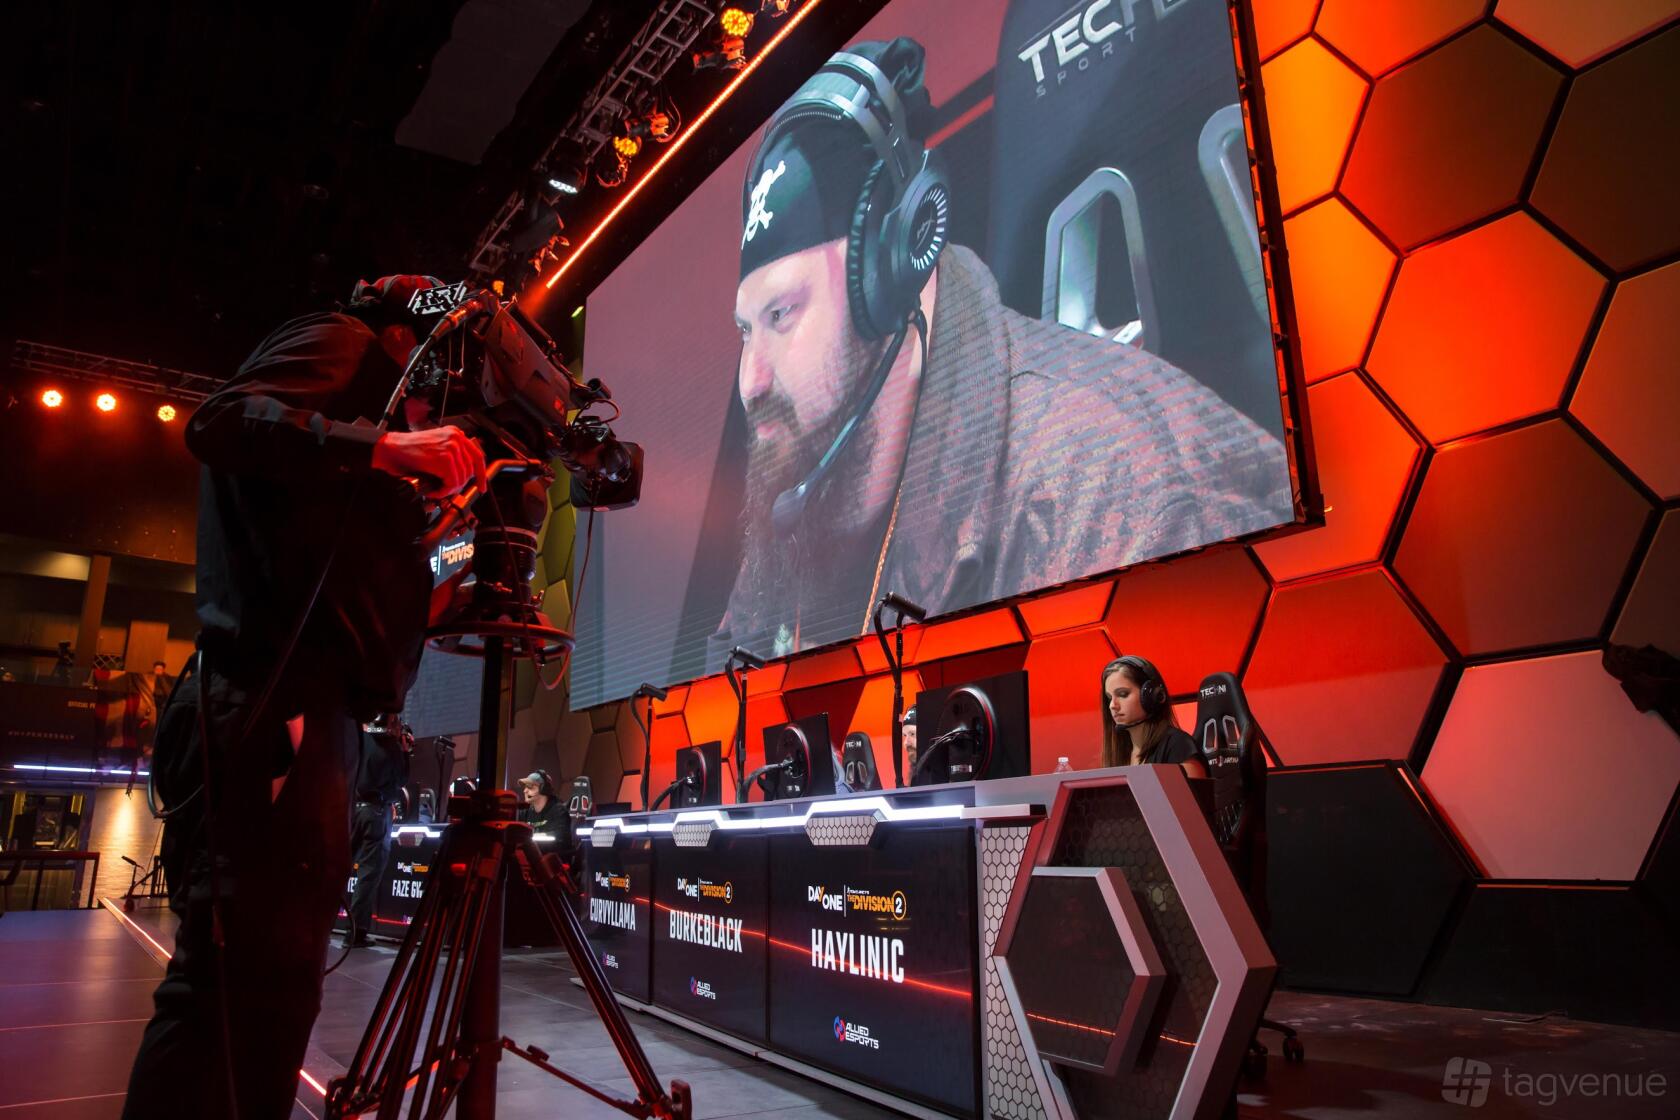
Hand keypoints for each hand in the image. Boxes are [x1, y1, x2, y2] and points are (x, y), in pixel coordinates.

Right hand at [371, 426, 487, 498]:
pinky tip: (433, 489)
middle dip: (459, 485)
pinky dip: (443, 491)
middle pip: (470, 470)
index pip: (477, 456)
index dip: (481, 474)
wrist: (391, 449)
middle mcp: (456, 438)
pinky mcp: (445, 459)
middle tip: (446, 490)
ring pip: (461, 478)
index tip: (481, 486)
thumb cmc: (408, 451)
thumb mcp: (435, 447)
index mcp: (455, 434)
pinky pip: (452, 483)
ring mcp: (452, 447)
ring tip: (436, 489)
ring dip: (448, 489)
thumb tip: (463, 475)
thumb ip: (451, 455)